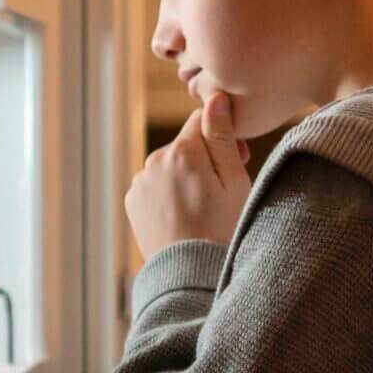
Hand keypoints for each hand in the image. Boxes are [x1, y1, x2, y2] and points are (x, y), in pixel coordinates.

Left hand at [125, 90, 251, 261]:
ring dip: (185, 176)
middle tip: (222, 188)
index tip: (239, 159)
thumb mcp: (233, 180)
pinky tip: (183, 215)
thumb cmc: (221, 228)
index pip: (202, 120)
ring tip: (202, 207)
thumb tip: (214, 97)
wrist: (189, 274)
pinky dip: (168, 193)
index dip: (223, 136)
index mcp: (181, 150)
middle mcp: (154, 161)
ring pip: (169, 166)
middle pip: (185, 144)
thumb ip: (222, 136)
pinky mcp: (132, 201)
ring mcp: (139, 182)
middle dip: (204, 157)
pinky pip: (154, 186)